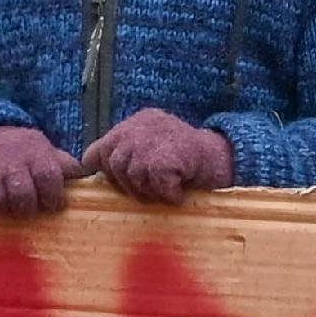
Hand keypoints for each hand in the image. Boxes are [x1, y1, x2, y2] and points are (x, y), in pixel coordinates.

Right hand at [0, 125, 73, 216]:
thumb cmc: (15, 149)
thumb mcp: (40, 148)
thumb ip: (62, 163)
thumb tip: (85, 174)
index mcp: (33, 153)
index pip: (49, 178)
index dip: (54, 196)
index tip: (53, 204)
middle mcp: (9, 161)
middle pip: (23, 196)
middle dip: (27, 207)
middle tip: (27, 207)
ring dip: (3, 206)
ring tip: (5, 200)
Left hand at [87, 108, 234, 203]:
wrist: (222, 156)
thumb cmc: (187, 158)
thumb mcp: (153, 145)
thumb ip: (128, 153)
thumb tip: (93, 169)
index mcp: (136, 122)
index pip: (99, 147)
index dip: (100, 168)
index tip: (107, 181)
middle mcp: (140, 127)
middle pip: (114, 165)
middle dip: (128, 185)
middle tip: (150, 192)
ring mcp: (151, 141)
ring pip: (132, 176)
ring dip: (149, 191)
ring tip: (167, 190)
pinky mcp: (164, 159)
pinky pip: (155, 185)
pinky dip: (169, 194)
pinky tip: (179, 192)